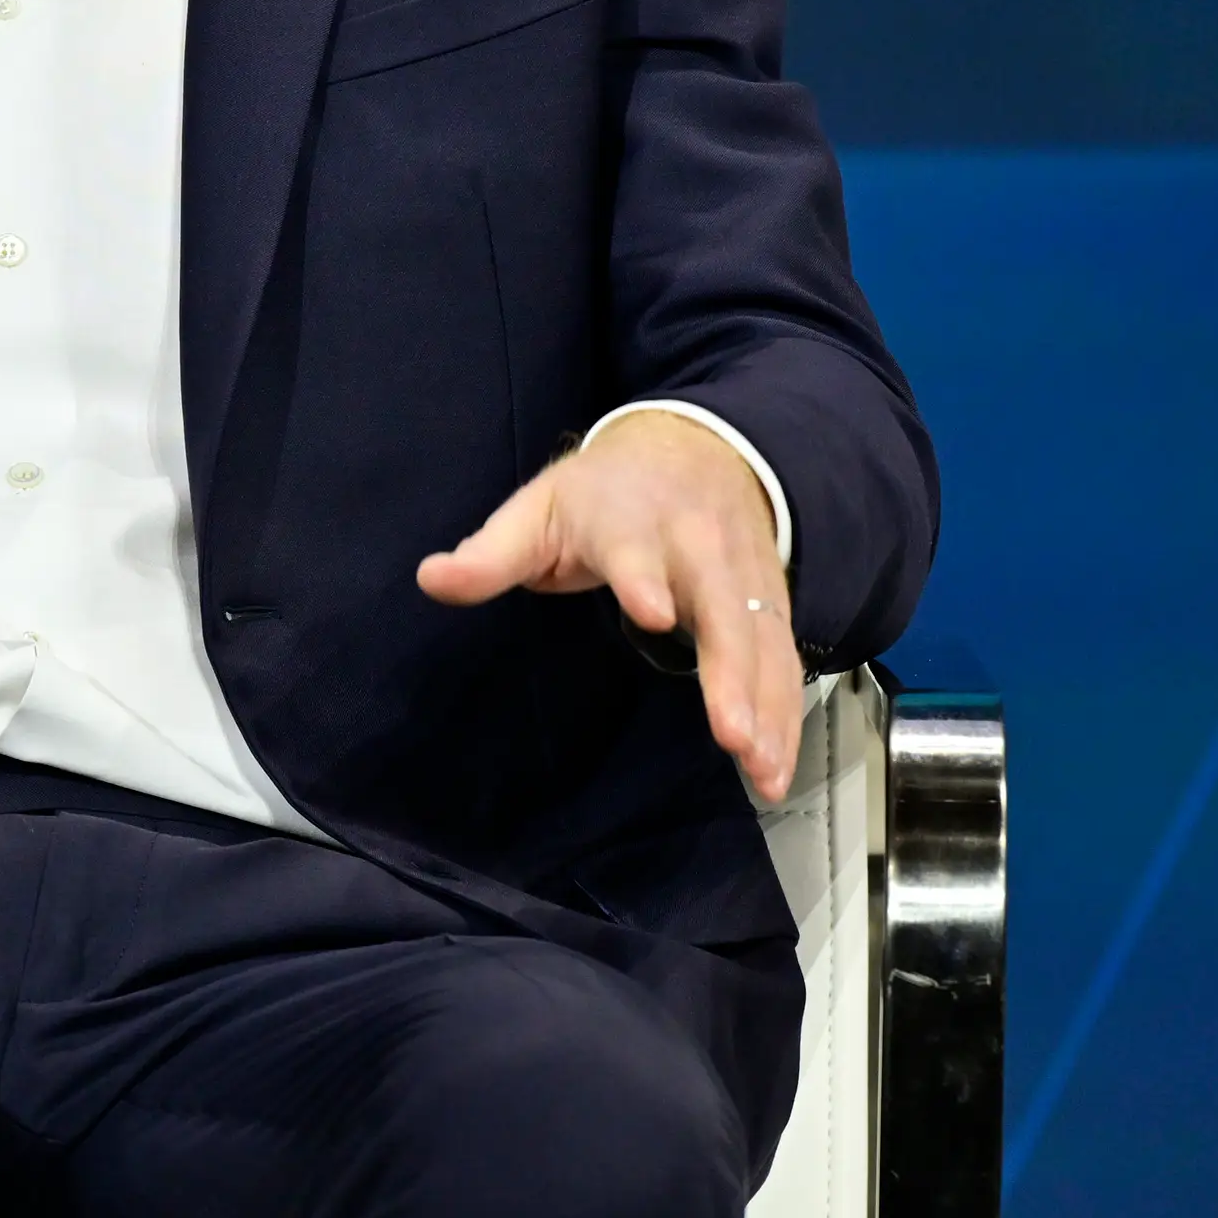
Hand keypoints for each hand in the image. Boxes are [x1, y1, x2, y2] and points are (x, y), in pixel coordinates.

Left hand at [416, 411, 803, 800]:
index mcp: (631, 520)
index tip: (653, 614)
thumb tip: (431, 579)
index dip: (643, 579)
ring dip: (768, 708)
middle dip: (731, 671)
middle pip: (721, 607)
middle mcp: (697, 546)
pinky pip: (782, 661)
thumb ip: (491, 554)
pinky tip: (776, 768)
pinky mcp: (769, 603)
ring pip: (761, 642)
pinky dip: (786, 713)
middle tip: (733, 734)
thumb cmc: (604, 492)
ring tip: (762, 772)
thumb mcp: (541, 507)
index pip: (636, 550)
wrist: (695, 445)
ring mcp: (741, 575)